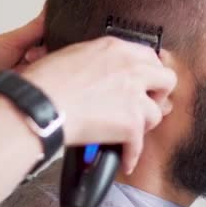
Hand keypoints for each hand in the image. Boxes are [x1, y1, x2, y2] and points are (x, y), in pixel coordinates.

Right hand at [18, 36, 176, 173]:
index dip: (149, 73)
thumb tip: (104, 72)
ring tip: (130, 131)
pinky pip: (139, 145)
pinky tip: (124, 158)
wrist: (38, 106)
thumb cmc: (45, 83)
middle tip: (147, 103)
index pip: (149, 57)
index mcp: (115, 49)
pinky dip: (130, 155)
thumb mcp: (74, 54)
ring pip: (156, 114)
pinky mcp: (130, 123)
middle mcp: (130, 69)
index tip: (146, 83)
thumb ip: (99, 60)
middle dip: (158, 94)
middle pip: (166, 80)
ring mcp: (133, 96)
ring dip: (143, 125)